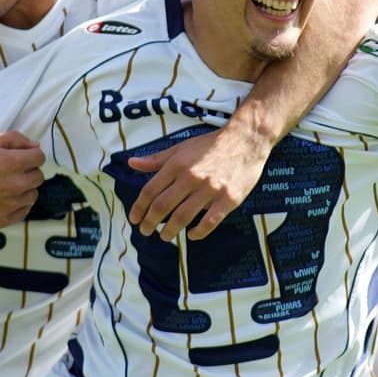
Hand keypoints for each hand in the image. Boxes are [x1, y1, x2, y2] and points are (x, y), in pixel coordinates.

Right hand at [0, 131, 45, 227]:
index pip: (40, 157)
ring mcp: (11, 204)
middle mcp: (16, 184)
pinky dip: (18, 205)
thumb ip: (14, 139)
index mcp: (14, 163)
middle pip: (38, 177)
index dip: (31, 155)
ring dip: (25, 189)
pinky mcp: (3, 220)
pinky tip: (6, 199)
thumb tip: (35, 146)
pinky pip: (23, 212)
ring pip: (33, 195)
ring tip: (6, 186)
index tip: (21, 157)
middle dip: (28, 171)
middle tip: (11, 171)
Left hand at [126, 125, 269, 241]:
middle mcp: (191, 177)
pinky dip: (198, 232)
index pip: (151, 190)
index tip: (134, 218)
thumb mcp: (181, 148)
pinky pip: (210, 221)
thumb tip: (132, 163)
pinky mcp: (228, 199)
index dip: (139, 207)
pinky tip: (192, 235)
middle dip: (150, 222)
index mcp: (177, 164)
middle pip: (163, 206)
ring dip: (170, 230)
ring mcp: (210, 189)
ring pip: (183, 216)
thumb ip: (156, 159)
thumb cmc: (211, 144)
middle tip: (145, 231)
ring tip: (164, 236)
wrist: (245, 139)